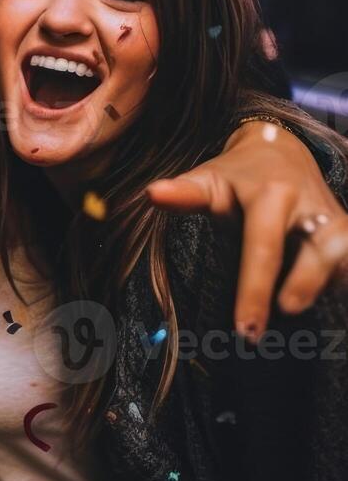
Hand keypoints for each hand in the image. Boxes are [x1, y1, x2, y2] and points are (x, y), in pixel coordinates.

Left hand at [147, 121, 347, 337]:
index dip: (255, 291)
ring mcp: (334, 219)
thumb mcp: (209, 179)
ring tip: (299, 311)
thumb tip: (151, 194)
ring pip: (345, 251)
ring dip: (331, 281)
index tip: (245, 329)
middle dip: (304, 287)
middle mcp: (310, 206)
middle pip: (318, 250)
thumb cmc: (237, 174)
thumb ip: (184, 193)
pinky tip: (330, 297)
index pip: (264, 248)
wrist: (282, 151)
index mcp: (272, 196)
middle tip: (279, 319)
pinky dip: (343, 277)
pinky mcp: (347, 231)